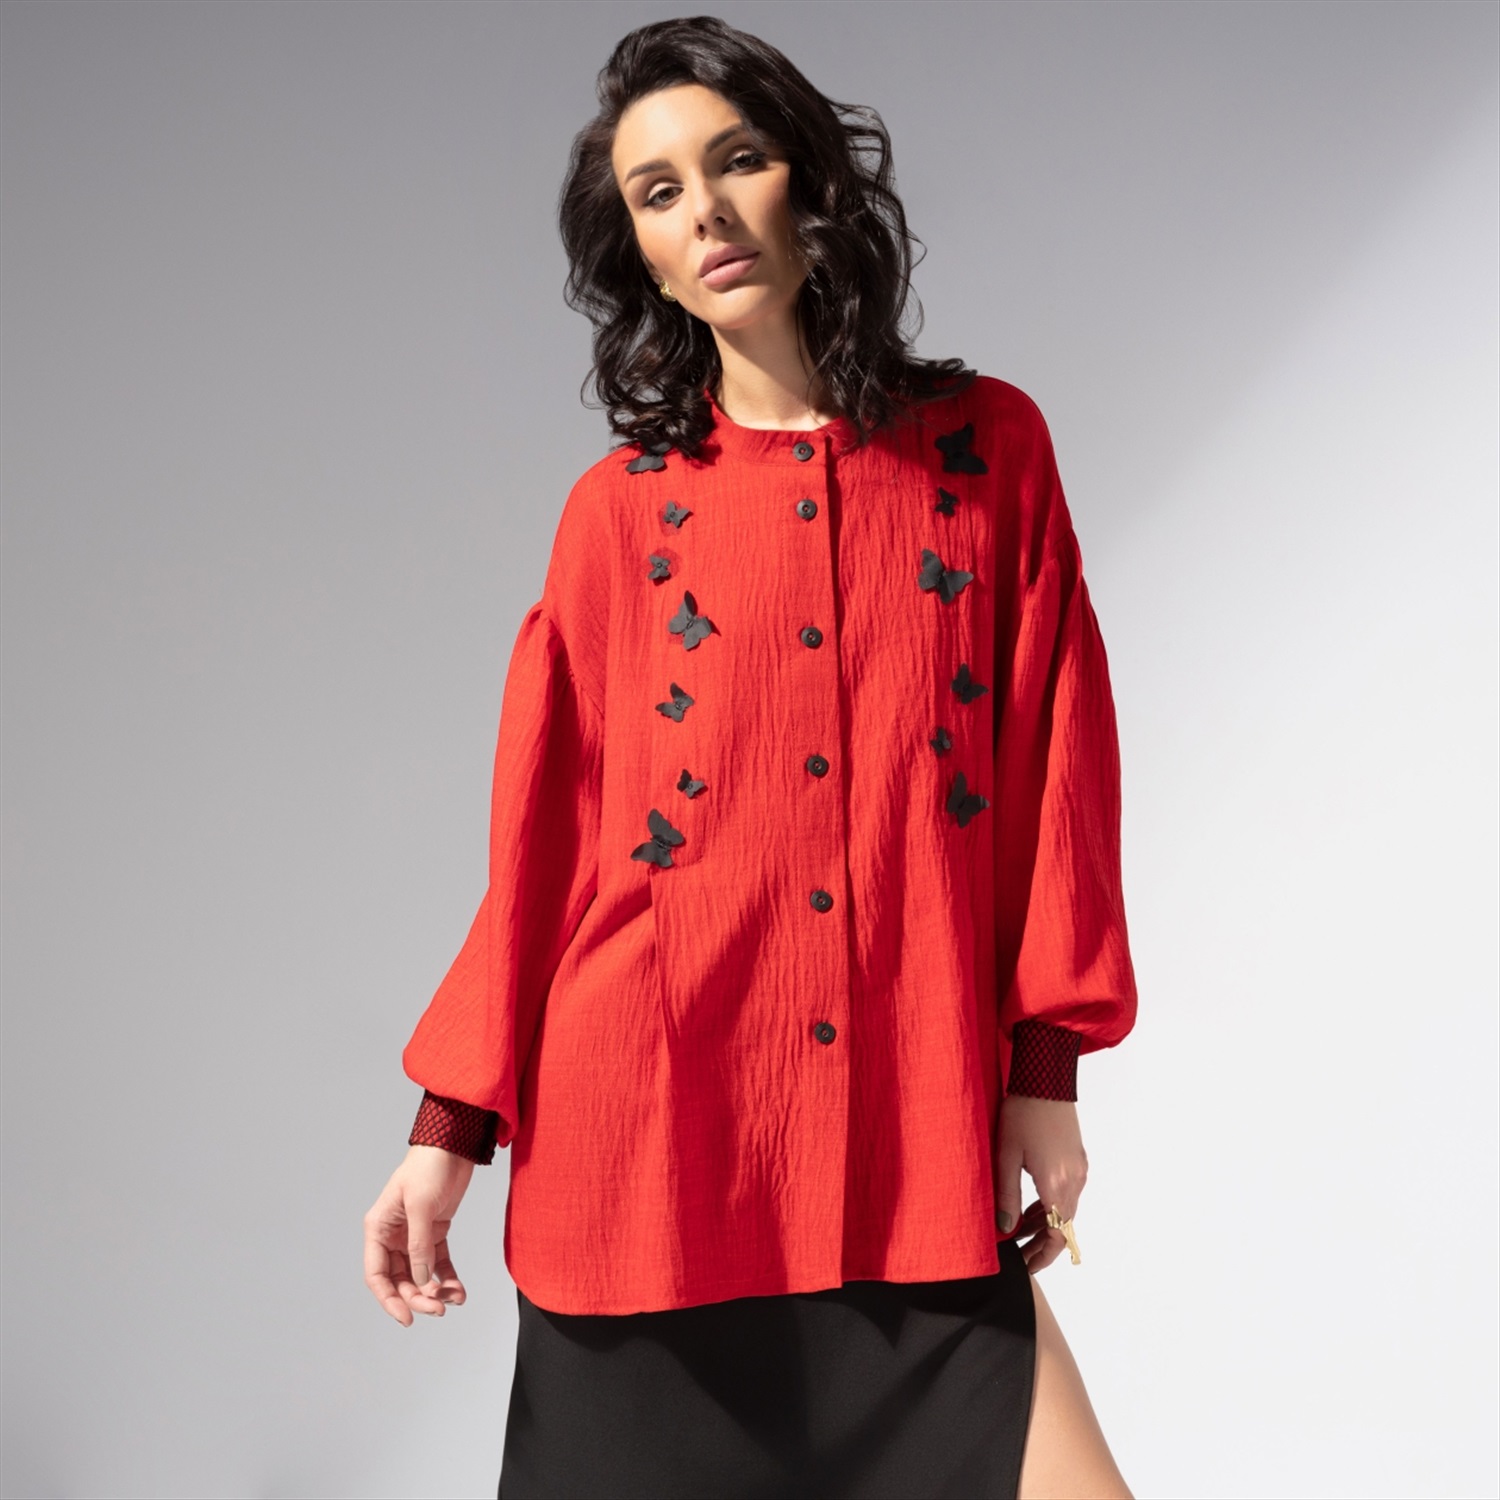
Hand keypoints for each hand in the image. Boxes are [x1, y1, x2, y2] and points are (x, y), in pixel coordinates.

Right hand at [363, 1144, 475, 1324]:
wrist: (454, 1145)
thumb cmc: (429, 1167)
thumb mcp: (421, 1205)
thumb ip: (419, 1244)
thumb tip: (421, 1280)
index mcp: (378, 1228)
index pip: (376, 1275)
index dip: (389, 1300)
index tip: (407, 1317)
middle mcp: (393, 1236)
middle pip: (400, 1280)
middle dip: (418, 1298)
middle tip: (438, 1309)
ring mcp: (415, 1236)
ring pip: (421, 1276)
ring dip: (435, 1292)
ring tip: (453, 1299)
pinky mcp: (436, 1232)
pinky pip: (439, 1264)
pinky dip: (448, 1279)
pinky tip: (460, 1292)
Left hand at [994, 1093, 1087, 1272]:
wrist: (1045, 1079)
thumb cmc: (1022, 1113)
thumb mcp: (1006, 1156)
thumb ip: (1007, 1196)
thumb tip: (1006, 1228)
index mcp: (1057, 1185)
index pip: (1057, 1236)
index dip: (1042, 1256)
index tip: (1025, 1267)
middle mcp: (1075, 1181)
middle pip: (1062, 1226)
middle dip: (1040, 1243)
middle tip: (1017, 1254)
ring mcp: (1079, 1169)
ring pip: (1065, 1209)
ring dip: (1044, 1222)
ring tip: (1017, 1230)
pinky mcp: (1077, 1158)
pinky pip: (1067, 1192)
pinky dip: (1050, 1204)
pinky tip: (1029, 1204)